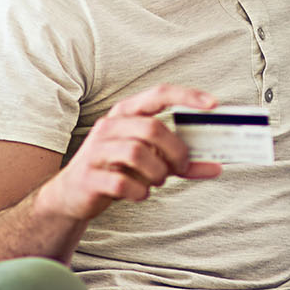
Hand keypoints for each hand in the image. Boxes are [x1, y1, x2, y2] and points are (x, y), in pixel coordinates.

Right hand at [36, 84, 222, 221]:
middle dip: (175, 151)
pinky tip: (139, 193)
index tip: (213, 104)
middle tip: (180, 167)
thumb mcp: (149, 161)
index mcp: (126, 114)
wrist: (73, 194)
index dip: (186, 96)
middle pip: (152, 128)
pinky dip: (140, 192)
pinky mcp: (89, 176)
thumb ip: (180, 162)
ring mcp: (96, 150)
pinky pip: (123, 183)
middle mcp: (109, 126)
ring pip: (137, 153)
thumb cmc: (116, 170)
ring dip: (157, 172)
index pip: (158, 94)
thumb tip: (216, 167)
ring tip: (157, 180)